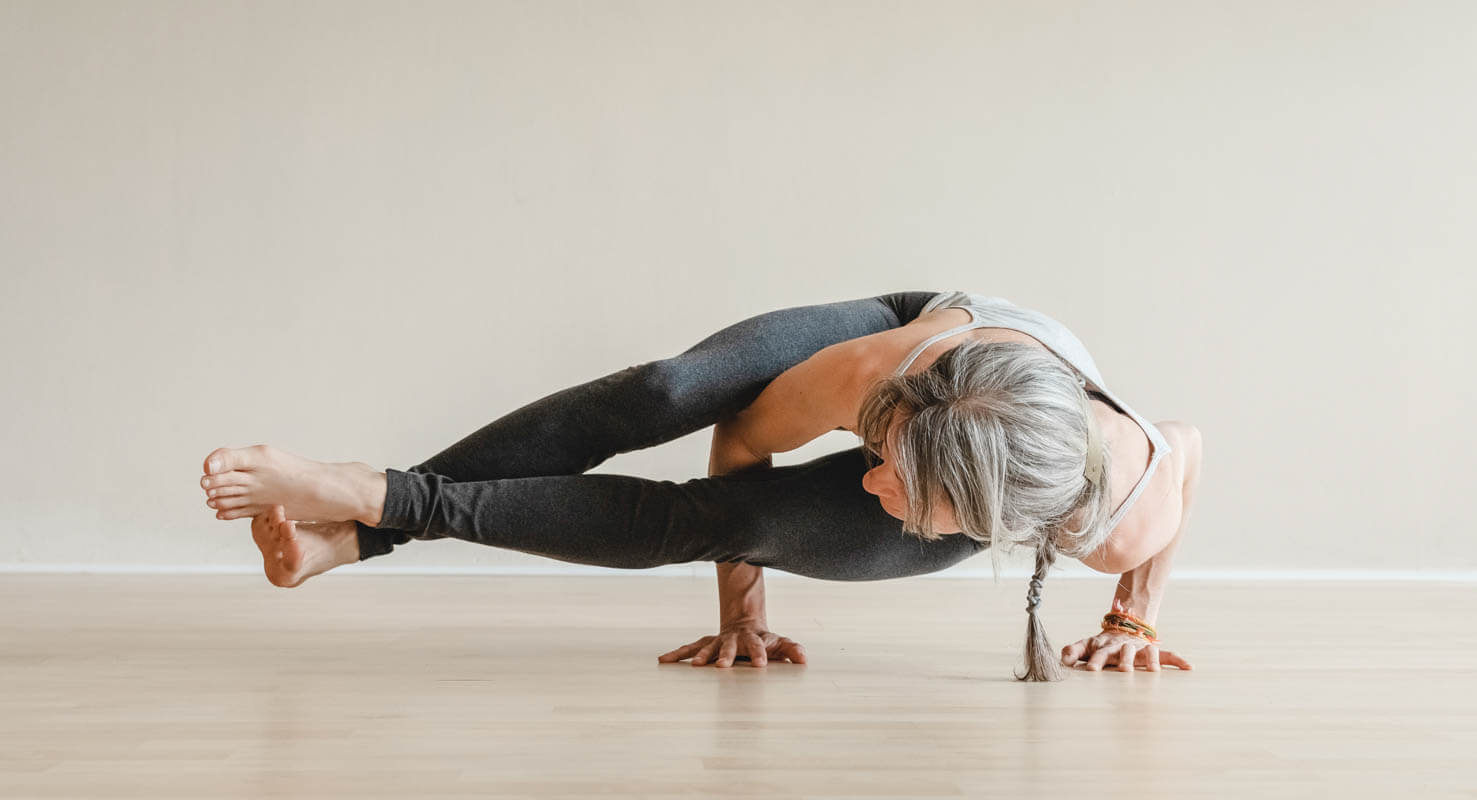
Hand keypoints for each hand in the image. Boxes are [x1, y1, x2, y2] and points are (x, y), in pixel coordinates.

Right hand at [656, 620, 806, 667]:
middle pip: (730, 647)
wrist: (743, 625)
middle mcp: (732, 639)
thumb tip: (804, 660)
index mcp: (752, 639)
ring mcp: (717, 642)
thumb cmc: (765, 640)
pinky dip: (677, 654)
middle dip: (726, 656)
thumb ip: (792, 650)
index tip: (761, 665)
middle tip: (722, 666)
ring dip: (701, 656)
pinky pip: (689, 649)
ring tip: (696, 666)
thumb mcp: (780, 643)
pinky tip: (663, 660)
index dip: (759, 654)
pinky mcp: (705, 645)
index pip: (757, 646)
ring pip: (707, 647)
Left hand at [1060, 601, 1192, 671]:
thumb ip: (1072, 651)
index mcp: (1105, 646)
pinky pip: (1167, 654)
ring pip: (1146, 652)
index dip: (1095, 662)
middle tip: (1123, 670)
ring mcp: (1139, 648)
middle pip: (1123, 652)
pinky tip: (1188, 667)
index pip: (1098, 653)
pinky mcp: (1153, 650)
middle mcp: (1123, 646)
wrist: (1123, 627)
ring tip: (1153, 671)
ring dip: (1150, 660)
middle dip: (1123, 660)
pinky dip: (1178, 659)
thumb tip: (1063, 661)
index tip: (1091, 671)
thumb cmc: (1102, 644)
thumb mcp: (1085, 645)